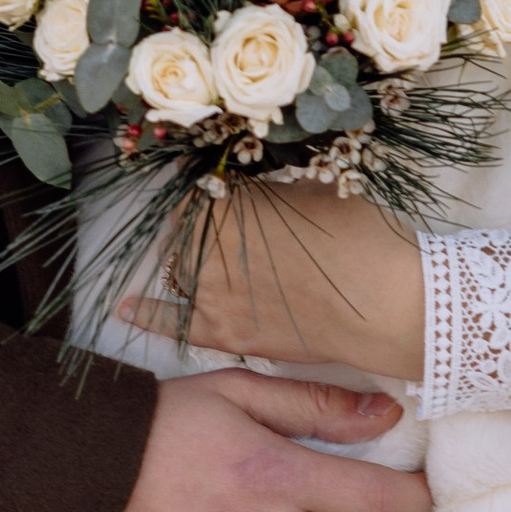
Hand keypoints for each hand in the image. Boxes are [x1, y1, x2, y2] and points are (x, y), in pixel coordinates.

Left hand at [119, 184, 426, 381]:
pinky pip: (174, 322)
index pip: (197, 186)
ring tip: (213, 252)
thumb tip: (255, 178)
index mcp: (226, 200)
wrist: (384, 304)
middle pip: (186, 225)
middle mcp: (207, 245)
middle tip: (235, 220)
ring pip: (179, 266)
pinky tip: (126, 308)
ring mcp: (211, 292)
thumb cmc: (359, 236)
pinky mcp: (224, 333)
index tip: (220, 183)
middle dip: (203, 219)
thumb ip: (273, 184)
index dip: (210, 185)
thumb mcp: (315, 186)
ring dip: (187, 255)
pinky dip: (148, 313)